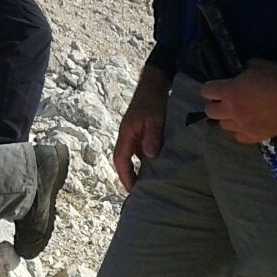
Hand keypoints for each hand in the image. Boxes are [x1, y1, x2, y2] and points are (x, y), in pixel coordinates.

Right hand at [113, 64, 170, 190]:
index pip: (120, 159)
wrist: (154, 84)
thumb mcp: (154, 118)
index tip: (132, 189)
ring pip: (132, 155)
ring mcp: (134, 134)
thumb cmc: (153, 101)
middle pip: (123, 160)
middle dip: (128, 176)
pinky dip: (145, 160)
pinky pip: (140, 150)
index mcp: (126, 134)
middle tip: (137, 192)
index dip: (125, 175)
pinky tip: (156, 166)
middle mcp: (127, 136)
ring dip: (136, 169)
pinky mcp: (141, 132)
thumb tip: (149, 157)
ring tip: (147, 184)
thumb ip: (152, 136)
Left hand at [201, 58, 276, 142]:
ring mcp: (243, 125)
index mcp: (230, 91)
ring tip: (238, 113)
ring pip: (223, 126)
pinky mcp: (256, 136)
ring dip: (228, 118)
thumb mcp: (255, 65)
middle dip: (215, 105)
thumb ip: (241, 72)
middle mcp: (232, 110)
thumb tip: (237, 75)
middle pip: (210, 112)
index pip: (206, 91)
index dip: (211, 88)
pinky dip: (240, 131)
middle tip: (226, 101)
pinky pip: (239, 137)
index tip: (217, 88)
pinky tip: (246, 124)